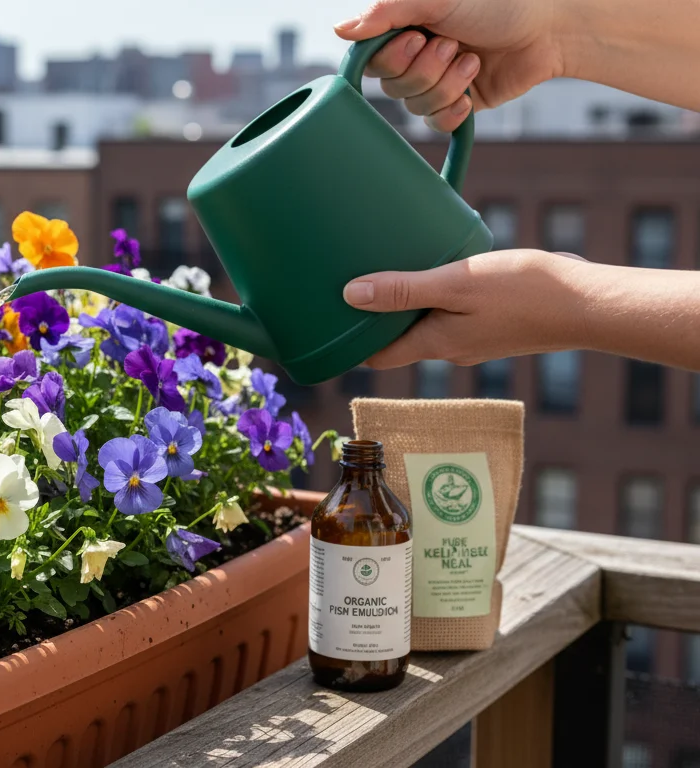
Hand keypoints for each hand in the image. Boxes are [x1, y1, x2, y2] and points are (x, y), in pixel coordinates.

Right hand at [335, 0, 566, 131]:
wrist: (548, 30)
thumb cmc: (496, 3)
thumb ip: (386, 11)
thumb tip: (339, 29)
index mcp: (403, 29)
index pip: (371, 60)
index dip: (391, 58)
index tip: (416, 38)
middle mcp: (415, 57)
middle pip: (393, 87)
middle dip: (426, 69)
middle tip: (453, 44)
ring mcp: (436, 83)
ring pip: (416, 106)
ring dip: (447, 84)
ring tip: (472, 59)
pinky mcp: (457, 104)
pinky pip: (437, 124)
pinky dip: (454, 111)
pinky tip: (471, 93)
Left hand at [342, 250, 585, 368]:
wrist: (589, 303)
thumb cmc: (526, 293)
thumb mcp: (457, 283)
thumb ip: (404, 289)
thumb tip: (350, 295)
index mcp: (435, 344)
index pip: (378, 356)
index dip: (349, 342)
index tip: (325, 322)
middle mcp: (450, 349)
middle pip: (398, 339)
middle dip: (374, 318)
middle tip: (345, 285)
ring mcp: (473, 339)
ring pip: (426, 324)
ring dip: (405, 304)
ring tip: (384, 270)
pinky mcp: (492, 324)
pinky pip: (451, 313)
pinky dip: (435, 296)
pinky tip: (434, 268)